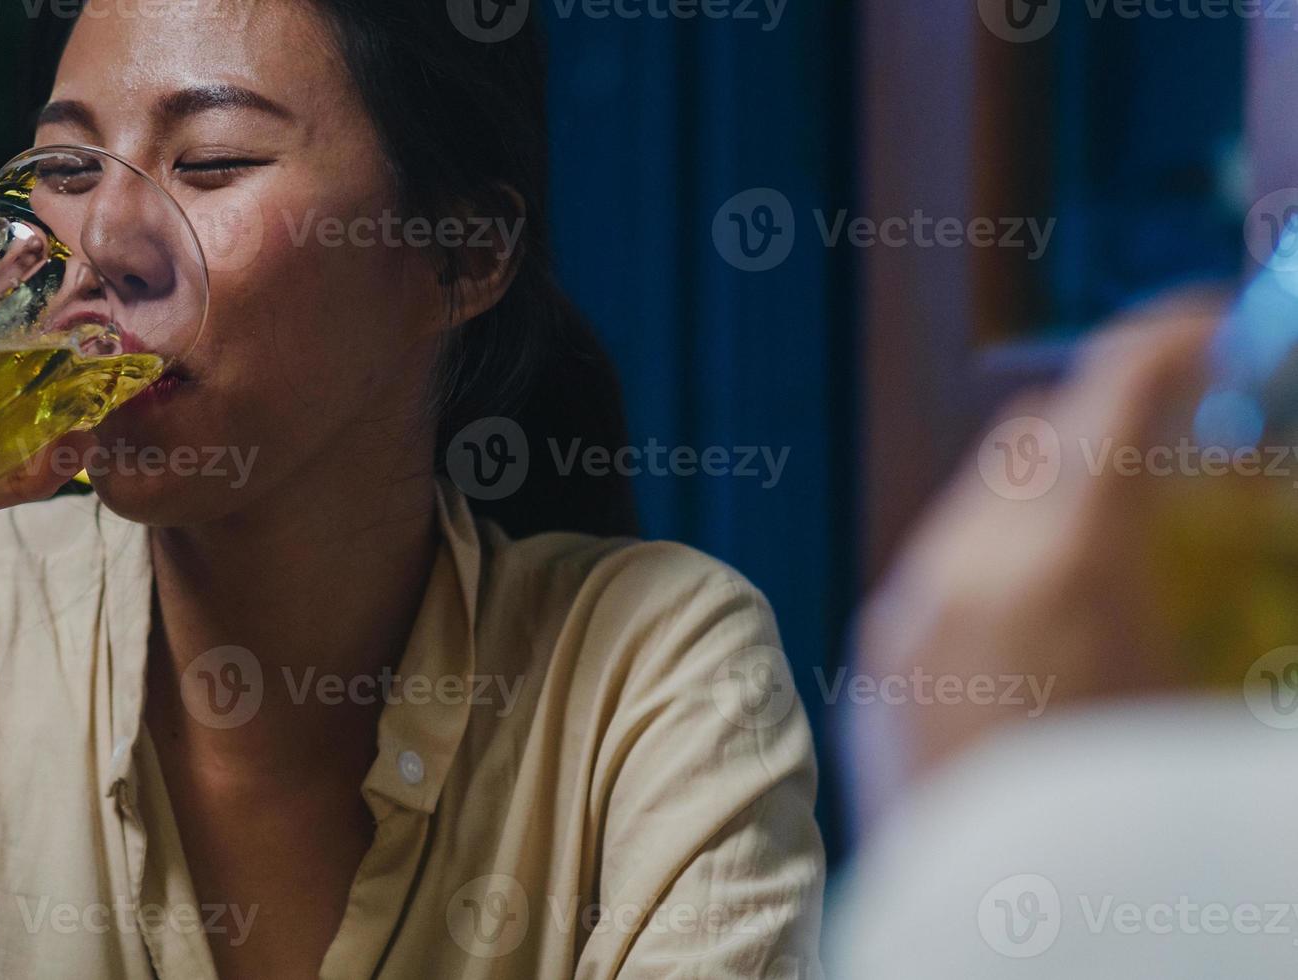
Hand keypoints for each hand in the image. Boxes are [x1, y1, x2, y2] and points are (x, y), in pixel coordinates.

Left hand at [848, 291, 1224, 823]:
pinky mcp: (878, 666)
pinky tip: (1042, 616)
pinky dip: (995, 558)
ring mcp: (908, 615)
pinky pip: (939, 571)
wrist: (1002, 940)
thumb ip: (1201, 580)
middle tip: (1184, 443)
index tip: (1213, 327)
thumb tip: (1220, 539)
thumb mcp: (1205, 695)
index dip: (1174, 341)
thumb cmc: (1132, 827)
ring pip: (981, 501)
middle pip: (1040, 435)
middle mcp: (968, 568)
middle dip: (1114, 420)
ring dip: (1049, 491)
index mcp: (1068, 562)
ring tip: (1118, 539)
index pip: (1116, 390)